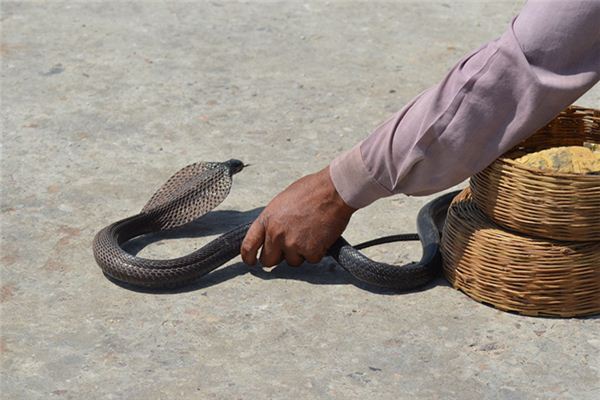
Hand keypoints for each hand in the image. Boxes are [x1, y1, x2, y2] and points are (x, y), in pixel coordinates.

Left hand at [241, 166, 355, 266]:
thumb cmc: (312, 190)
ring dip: (301, 253)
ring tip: (311, 234)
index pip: (248, 246)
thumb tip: (272, 232)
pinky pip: (311, 259)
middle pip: (269, 260)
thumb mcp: (282, 202)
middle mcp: (276, 234)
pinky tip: (321, 236)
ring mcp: (292, 244)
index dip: (248, 257)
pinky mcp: (310, 251)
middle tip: (290, 247)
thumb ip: (274, 220)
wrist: (334, 190)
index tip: (252, 261)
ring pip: (292, 261)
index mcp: (267, 219)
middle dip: (278, 256)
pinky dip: (317, 251)